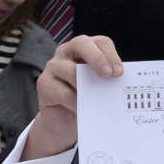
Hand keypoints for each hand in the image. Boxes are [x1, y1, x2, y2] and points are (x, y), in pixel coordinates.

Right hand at [22, 35, 122, 159]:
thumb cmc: (86, 98)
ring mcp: (53, 66)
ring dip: (87, 88)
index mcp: (85, 48)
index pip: (100, 42)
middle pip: (82, 44)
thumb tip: (120, 82)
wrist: (64, 120)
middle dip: (97, 58)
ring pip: (72, 71)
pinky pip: (64, 92)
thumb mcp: (98, 86)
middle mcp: (67, 51)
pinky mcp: (44, 83)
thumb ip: (106, 80)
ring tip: (97, 101)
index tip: (119, 73)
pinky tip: (82, 110)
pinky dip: (76, 103)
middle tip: (108, 75)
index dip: (111, 55)